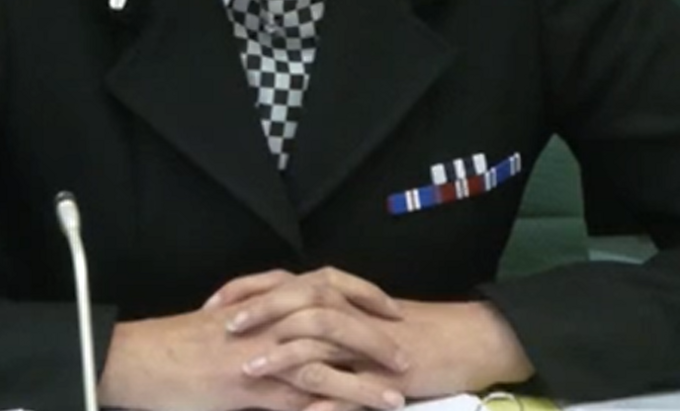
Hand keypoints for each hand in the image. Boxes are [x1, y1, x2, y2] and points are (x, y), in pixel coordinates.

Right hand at [97, 270, 409, 410]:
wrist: (134, 361)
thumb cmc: (172, 347)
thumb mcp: (220, 323)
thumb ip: (256, 319)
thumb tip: (284, 326)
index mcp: (261, 300)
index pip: (323, 283)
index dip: (361, 294)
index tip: (388, 308)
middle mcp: (266, 319)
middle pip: (334, 312)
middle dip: (375, 331)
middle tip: (405, 350)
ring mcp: (261, 352)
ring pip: (327, 350)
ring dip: (367, 369)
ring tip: (398, 389)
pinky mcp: (252, 387)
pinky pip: (306, 389)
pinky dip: (341, 398)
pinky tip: (364, 409)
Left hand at [213, 270, 534, 408]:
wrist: (466, 340)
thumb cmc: (411, 333)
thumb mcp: (361, 321)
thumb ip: (322, 324)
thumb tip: (279, 329)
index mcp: (341, 296)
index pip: (284, 284)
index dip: (248, 291)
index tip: (214, 305)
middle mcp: (351, 310)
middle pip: (295, 300)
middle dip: (257, 313)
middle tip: (223, 327)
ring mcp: (367, 340)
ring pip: (318, 337)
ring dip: (281, 355)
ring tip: (250, 371)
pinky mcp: (386, 370)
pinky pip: (351, 383)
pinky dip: (324, 396)